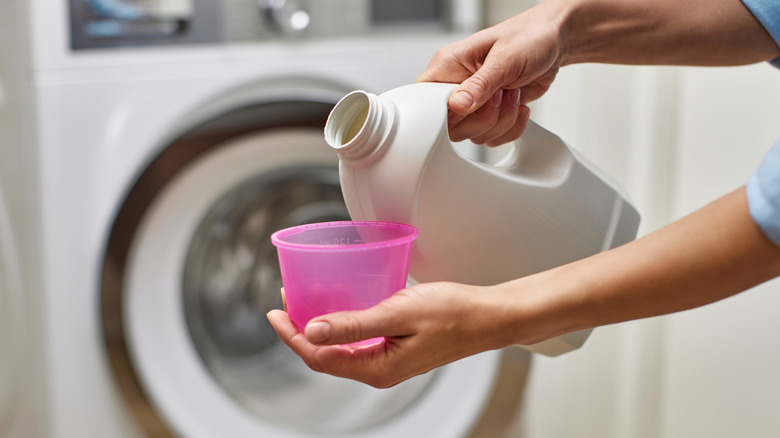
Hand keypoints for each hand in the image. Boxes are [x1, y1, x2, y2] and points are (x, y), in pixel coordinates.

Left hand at [266, 282, 511, 387]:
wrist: (489, 317)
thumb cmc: (453, 313)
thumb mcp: (398, 313)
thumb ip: (354, 324)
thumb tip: (311, 331)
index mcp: (377, 368)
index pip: (319, 356)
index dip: (291, 335)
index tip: (274, 311)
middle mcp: (379, 371)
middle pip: (325, 356)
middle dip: (300, 331)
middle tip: (284, 302)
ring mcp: (388, 362)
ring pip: (340, 349)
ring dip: (319, 328)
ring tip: (304, 302)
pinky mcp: (396, 350)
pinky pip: (358, 343)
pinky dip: (340, 326)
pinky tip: (339, 307)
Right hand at [417, 3, 564, 145]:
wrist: (551, 42)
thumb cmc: (527, 37)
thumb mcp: (504, 57)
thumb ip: (480, 83)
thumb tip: (458, 104)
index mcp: (447, 66)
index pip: (427, 101)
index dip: (446, 113)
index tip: (472, 107)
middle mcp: (456, 87)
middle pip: (452, 128)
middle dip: (484, 118)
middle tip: (501, 94)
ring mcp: (473, 104)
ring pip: (474, 135)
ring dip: (502, 121)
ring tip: (513, 94)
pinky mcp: (489, 115)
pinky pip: (492, 138)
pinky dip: (511, 128)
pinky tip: (519, 106)